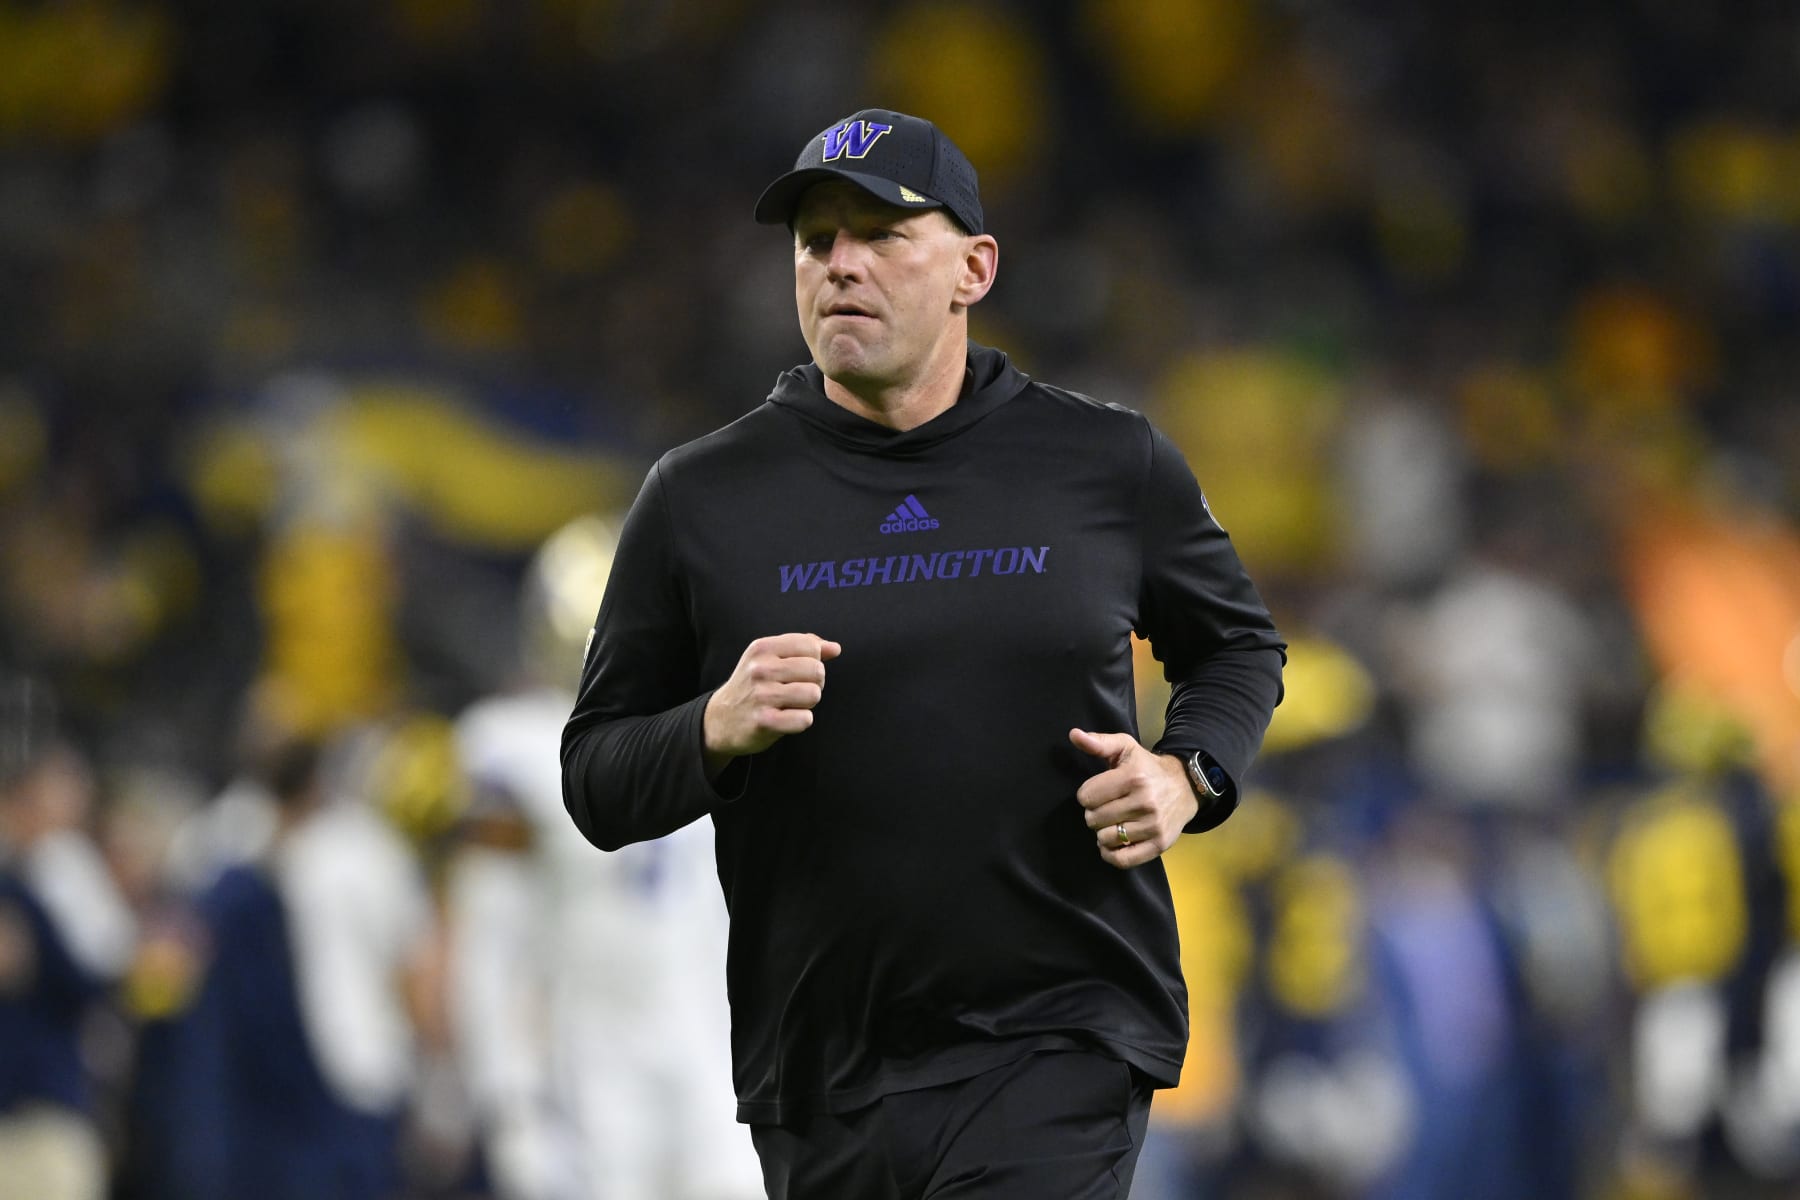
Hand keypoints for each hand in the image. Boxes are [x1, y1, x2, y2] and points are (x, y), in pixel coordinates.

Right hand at [704, 634, 840, 775]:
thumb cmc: (754, 686)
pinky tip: (786, 720)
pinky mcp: (764, 722)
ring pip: (813, 694)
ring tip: (790, 705)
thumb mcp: (770, 658)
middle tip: (795, 691)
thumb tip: (835, 648)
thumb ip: (804, 648)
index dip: (813, 661)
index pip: (811, 646)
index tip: (798, 672)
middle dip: (814, 683)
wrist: (720, 720)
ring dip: (808, 703)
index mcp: (763, 648)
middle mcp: (760, 669)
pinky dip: (801, 721)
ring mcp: (761, 695)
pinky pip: (805, 719)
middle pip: (817, 670)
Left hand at [1070, 728, 1197, 868]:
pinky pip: (1122, 860)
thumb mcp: (1125, 748)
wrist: (1186, 786)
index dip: (1087, 794)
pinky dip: (1111, 854)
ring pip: (1105, 839)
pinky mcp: (1159, 845)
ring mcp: (1153, 826)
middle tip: (1106, 807)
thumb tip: (1074, 735)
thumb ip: (1098, 742)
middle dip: (1094, 813)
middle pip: (1093, 819)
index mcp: (1134, 777)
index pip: (1086, 796)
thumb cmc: (1148, 767)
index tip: (1099, 791)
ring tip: (1113, 822)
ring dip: (1103, 833)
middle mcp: (1145, 802)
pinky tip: (1113, 843)